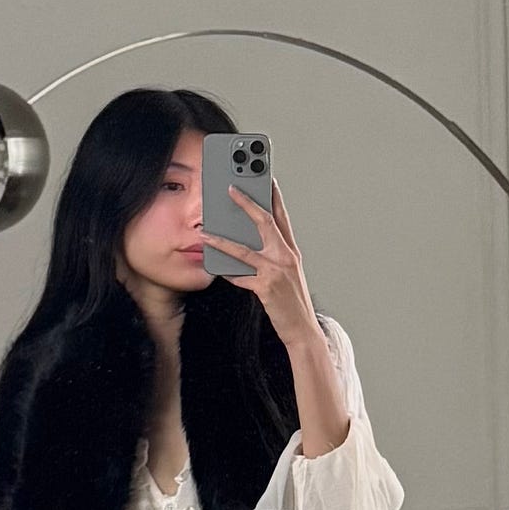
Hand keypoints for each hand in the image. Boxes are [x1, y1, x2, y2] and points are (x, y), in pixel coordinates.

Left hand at [199, 177, 320, 349]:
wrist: (303, 331)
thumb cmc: (293, 304)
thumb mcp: (288, 275)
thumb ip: (273, 257)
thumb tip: (249, 245)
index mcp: (291, 251)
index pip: (282, 217)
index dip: (273, 196)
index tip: (265, 177)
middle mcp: (285, 257)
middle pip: (265, 222)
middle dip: (247, 203)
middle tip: (231, 188)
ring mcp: (276, 272)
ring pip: (244, 250)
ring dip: (222, 240)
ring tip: (206, 233)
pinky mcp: (266, 289)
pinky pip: (240, 277)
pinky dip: (227, 273)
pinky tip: (215, 267)